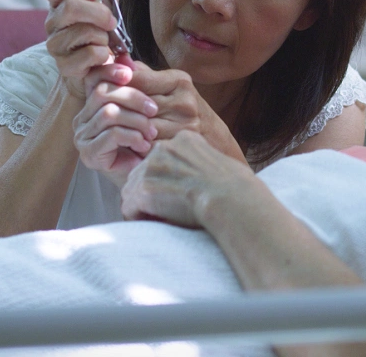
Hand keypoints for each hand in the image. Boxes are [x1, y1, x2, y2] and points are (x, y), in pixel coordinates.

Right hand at [41, 0, 129, 98]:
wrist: (98, 68)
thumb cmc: (100, 31)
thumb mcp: (108, 4)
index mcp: (59, 2)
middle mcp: (52, 22)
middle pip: (70, 7)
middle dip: (99, 13)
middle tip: (112, 21)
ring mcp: (55, 45)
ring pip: (83, 32)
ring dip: (103, 36)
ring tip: (105, 41)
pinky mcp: (65, 66)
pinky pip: (91, 54)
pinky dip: (105, 54)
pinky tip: (105, 56)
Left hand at [72, 61, 244, 186]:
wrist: (215, 139)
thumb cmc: (185, 111)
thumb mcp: (170, 87)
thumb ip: (144, 75)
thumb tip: (116, 59)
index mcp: (179, 81)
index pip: (138, 79)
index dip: (117, 85)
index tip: (101, 89)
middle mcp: (184, 101)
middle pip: (137, 103)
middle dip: (118, 108)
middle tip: (99, 112)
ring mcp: (185, 125)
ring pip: (141, 125)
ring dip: (126, 128)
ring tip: (112, 129)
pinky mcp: (180, 146)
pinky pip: (150, 145)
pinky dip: (137, 145)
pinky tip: (129, 144)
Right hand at [72, 62, 157, 186]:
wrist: (142, 173)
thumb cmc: (142, 139)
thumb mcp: (140, 108)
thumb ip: (135, 84)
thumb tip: (128, 58)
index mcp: (91, 102)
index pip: (93, 78)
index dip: (110, 71)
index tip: (130, 73)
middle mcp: (82, 117)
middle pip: (103, 93)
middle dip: (133, 98)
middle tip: (154, 110)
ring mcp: (82, 136)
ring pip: (109, 113)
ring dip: (136, 121)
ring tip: (152, 133)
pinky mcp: (88, 153)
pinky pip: (112, 134)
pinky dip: (133, 137)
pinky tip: (144, 145)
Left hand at [121, 130, 259, 226]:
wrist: (233, 199)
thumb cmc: (236, 188)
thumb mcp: (220, 162)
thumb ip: (201, 164)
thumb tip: (200, 180)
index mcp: (184, 139)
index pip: (161, 158)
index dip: (166, 179)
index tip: (176, 194)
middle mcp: (164, 148)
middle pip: (142, 172)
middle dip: (150, 191)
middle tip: (164, 210)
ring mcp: (152, 168)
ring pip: (133, 190)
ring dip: (143, 206)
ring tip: (160, 219)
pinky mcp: (145, 190)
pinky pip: (129, 208)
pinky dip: (139, 219)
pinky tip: (155, 224)